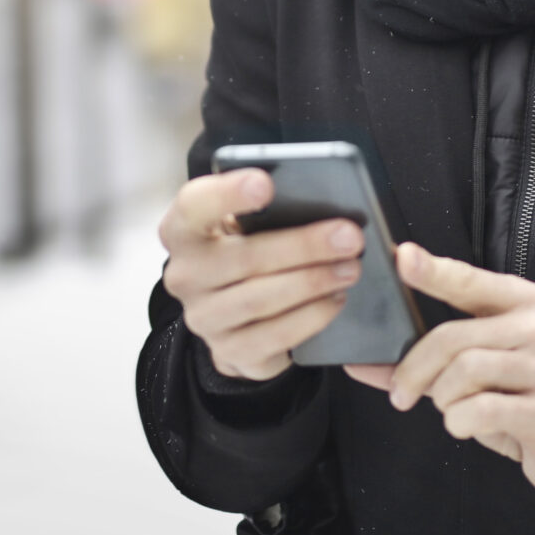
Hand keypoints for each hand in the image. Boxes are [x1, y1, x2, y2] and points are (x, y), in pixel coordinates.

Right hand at [158, 169, 365, 380]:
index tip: (266, 185)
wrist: (236, 317)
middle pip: (244, 256)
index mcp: (184, 229)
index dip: (227, 194)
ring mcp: (204, 317)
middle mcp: (186, 274)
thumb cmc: (248, 252)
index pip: (194, 205)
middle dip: (304, 245)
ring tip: (350, 268)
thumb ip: (270, 212)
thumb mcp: (248, 226)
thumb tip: (323, 206)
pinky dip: (311, 316)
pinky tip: (335, 299)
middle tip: (349, 237)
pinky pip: (276, 335)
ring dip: (314, 281)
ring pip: (262, 298)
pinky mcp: (229, 350)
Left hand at [344, 245, 534, 502]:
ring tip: (450, 409)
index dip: (433, 270)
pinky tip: (465, 425)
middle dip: (414, 370)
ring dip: (442, 399)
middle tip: (401, 394)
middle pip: (452, 338)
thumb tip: (359, 362)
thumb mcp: (476, 370)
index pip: (468, 281)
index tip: (402, 257)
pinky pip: (480, 410)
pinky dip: (458, 422)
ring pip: (464, 373)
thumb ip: (421, 361)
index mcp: (522, 303)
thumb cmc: (520, 396)